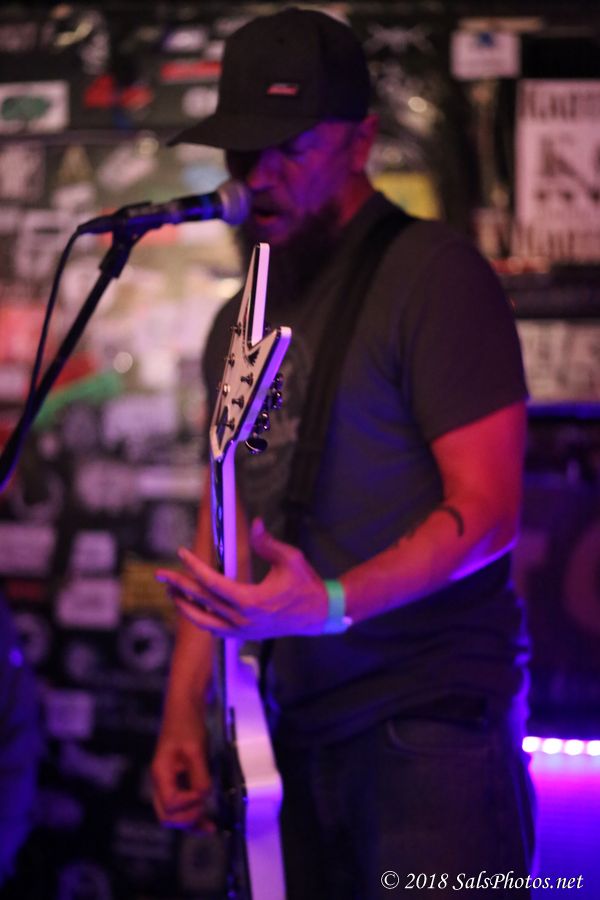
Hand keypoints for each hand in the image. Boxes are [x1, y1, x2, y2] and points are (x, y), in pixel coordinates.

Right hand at [151, 717, 214, 832]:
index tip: (202, 794)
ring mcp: (168, 783)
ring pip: (174, 815)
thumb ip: (199, 775)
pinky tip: (207, 823)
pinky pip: (182, 806)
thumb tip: (203, 796)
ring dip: (191, 822)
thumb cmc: (187, 725)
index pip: (170, 803)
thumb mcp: (195, 748)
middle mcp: (161, 782)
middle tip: (206, 812)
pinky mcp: (178, 782)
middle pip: (167, 816)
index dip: (187, 804)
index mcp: (161, 773)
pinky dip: (194, 815)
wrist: (184, 709)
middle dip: (187, 819)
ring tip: (210, 828)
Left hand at [155, 518, 328, 639]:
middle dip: (179, 586)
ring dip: (184, 606)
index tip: (181, 553)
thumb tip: (254, 523)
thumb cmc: (305, 583)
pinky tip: (191, 607)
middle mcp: (243, 619)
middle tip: (160, 574)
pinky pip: (214, 629)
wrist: (319, 614)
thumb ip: (268, 542)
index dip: (195, 567)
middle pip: (202, 602)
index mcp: (252, 601)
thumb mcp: (291, 558)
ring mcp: (243, 630)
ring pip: (203, 621)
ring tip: (171, 592)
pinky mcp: (245, 635)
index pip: (213, 583)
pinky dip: (200, 618)